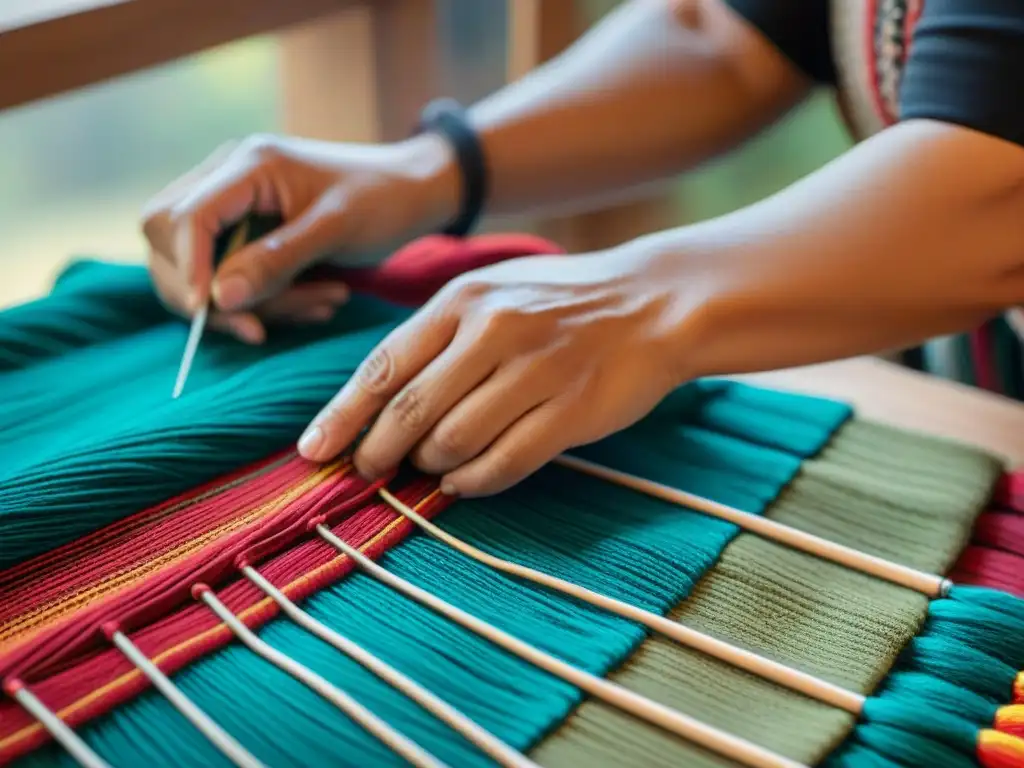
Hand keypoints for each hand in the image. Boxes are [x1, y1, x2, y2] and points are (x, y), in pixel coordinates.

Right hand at [142, 132, 457, 341]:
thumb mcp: (335, 230)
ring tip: (324, 305)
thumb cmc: (383, 199)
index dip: (188, 267)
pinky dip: (269, 300)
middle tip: (261, 329)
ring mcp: (234, 206)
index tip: (211, 311)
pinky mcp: (248, 232)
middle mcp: (228, 179)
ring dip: (254, 302)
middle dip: (210, 294)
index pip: (183, 217)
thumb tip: (216, 297)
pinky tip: (321, 301)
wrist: (415, 191)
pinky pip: (233, 276)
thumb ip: (275, 260)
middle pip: (170, 242)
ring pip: (201, 268)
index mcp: (246, 164)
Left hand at [296, 247, 688, 496]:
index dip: (342, 416)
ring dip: (431, 466)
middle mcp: (494, 331)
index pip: (383, 367)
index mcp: (463, 299)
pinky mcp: (571, 412)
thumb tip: (375, 405)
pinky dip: (473, 482)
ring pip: (452, 442)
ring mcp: (535, 372)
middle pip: (409, 412)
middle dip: (377, 452)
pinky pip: (502, 463)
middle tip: (369, 471)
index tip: (314, 450)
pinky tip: (466, 480)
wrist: (653, 302)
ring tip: (432, 467)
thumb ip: (437, 340)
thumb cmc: (559, 304)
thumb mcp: (492, 294)